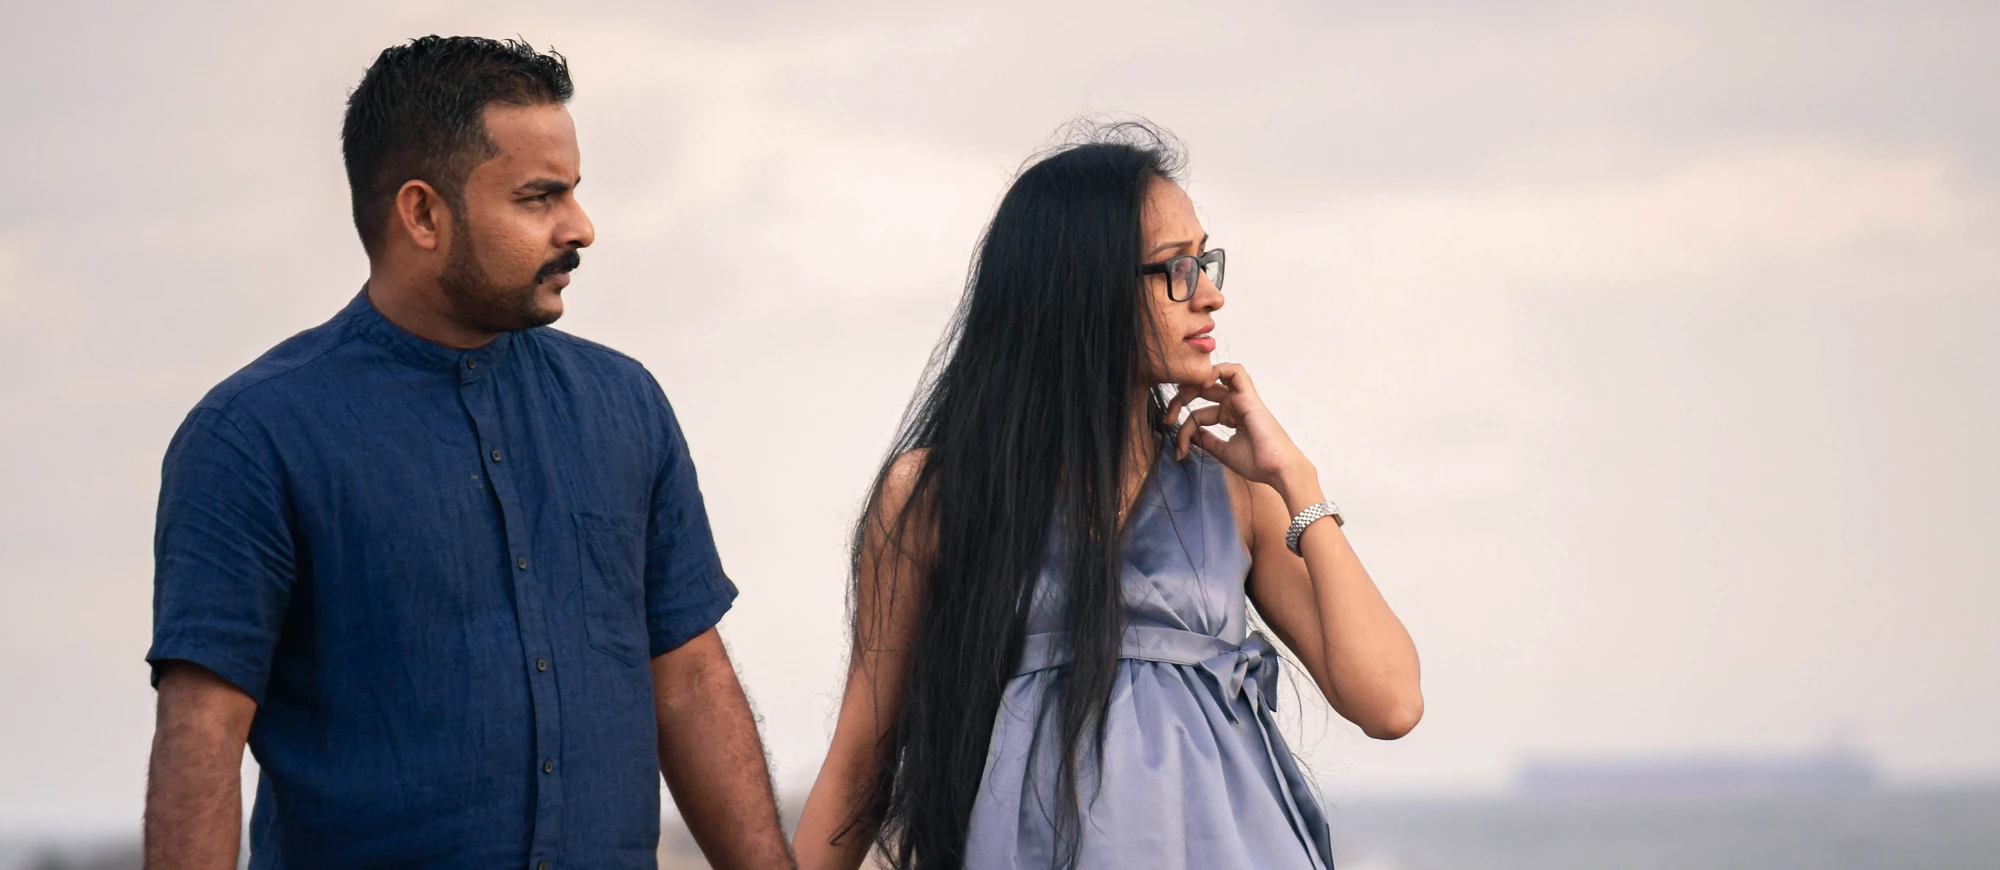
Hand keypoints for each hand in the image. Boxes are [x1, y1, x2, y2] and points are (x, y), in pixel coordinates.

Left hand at [1166, 363, 1315, 494]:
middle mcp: (1235, 405)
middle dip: (1180, 400)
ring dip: (1194, 383)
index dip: (1184, 430)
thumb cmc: (1258, 464)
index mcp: (1230, 417)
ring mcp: (1242, 399)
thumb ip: (1206, 440)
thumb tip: (1188, 434)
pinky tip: (1204, 384)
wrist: (1278, 471)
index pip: (1198, 414)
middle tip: (1167, 418)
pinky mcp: (1249, 397)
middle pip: (1201, 391)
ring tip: (1181, 397)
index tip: (1179, 452)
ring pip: (1214, 377)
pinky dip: (1218, 371)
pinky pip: (1235, 371)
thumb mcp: (1223, 451)